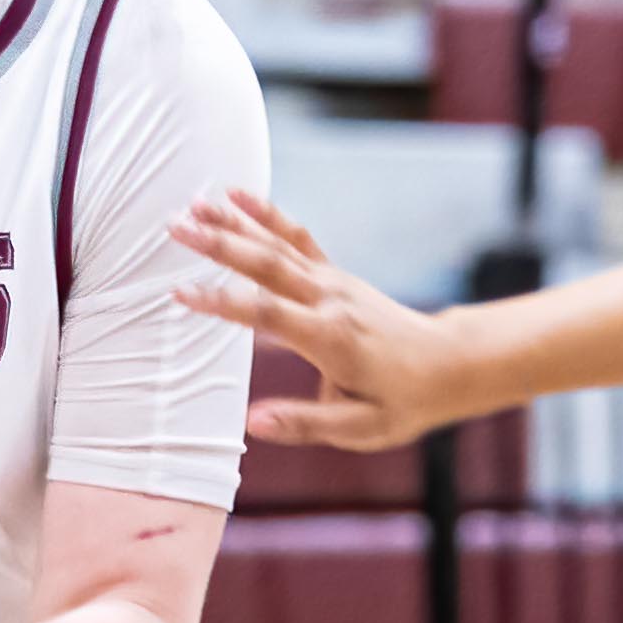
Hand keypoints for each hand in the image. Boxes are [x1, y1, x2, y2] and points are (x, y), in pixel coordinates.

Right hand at [175, 187, 510, 447]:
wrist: (448, 364)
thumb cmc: (403, 401)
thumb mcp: (361, 428)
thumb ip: (305, 424)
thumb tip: (252, 422)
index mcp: (330, 338)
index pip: (268, 315)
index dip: (223, 303)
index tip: (180, 294)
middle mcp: (330, 300)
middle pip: (267, 264)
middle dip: (219, 243)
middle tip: (174, 225)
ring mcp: (333, 282)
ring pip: (277, 244)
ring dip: (234, 221)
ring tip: (192, 203)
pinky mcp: (334, 275)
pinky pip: (296, 238)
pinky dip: (266, 214)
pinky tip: (236, 194)